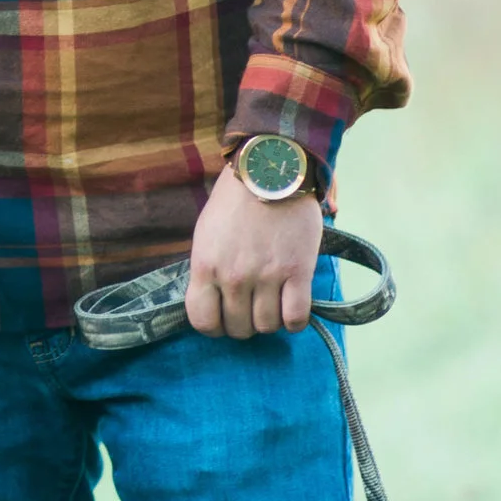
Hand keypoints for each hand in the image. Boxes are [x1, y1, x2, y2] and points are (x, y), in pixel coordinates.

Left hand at [186, 172, 323, 340]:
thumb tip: (213, 301)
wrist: (269, 172)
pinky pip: (295, 318)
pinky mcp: (298, 272)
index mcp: (206, 266)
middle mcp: (234, 277)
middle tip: (252, 306)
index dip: (214, 326)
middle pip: (238, 328)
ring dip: (270, 321)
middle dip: (244, 323)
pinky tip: (292, 306)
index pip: (203, 321)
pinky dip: (294, 321)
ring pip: (267, 327)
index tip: (224, 316)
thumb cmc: (234, 202)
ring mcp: (267, 276)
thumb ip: (207, 270)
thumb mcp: (205, 235)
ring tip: (273, 302)